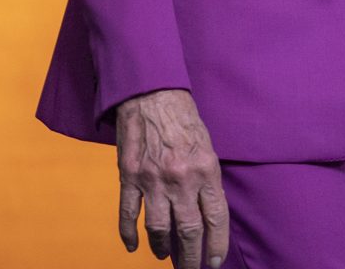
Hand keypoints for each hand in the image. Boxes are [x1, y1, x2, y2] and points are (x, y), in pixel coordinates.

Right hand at [112, 88, 230, 266]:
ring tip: (165, 256)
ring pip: (159, 228)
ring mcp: (153, 179)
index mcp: (206, 169)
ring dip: (162, 248)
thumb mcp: (208, 147)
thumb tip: (208, 213)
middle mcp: (181, 178)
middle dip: (191, 256)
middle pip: (188, 230)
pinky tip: (132, 246)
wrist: (151, 94)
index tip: (215, 262)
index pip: (215, 218)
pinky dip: (129, 234)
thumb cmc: (183, 119)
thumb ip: (208, 179)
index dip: (216, 244)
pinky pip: (128, 214)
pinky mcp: (129, 176)